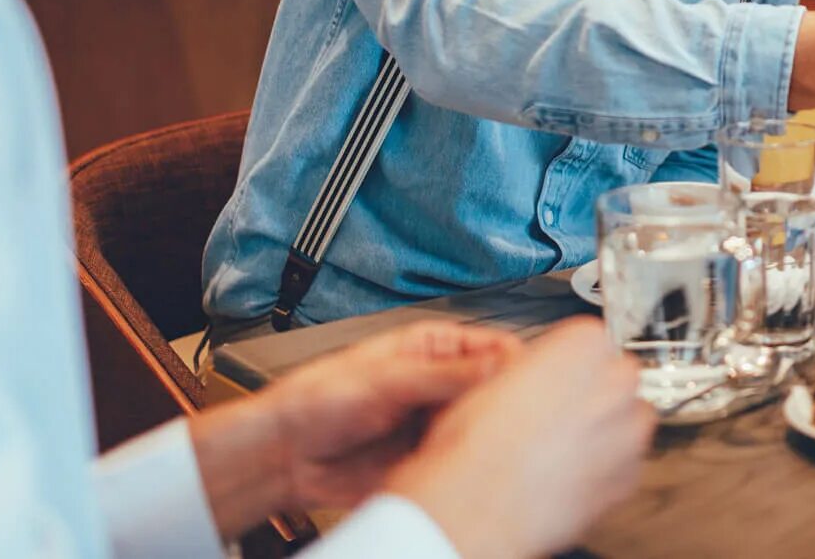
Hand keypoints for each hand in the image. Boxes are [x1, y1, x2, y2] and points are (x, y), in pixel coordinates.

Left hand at [190, 319, 521, 538]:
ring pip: (481, 427)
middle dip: (502, 405)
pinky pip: (460, 462)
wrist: (286, 456)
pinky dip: (466, 467)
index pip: (495, 347)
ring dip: (483, 438)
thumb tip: (498, 363)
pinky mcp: (427, 457)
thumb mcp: (387, 380)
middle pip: (493, 390)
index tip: (528, 384)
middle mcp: (439, 383)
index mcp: (433, 347)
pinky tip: (463, 468)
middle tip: (507, 421)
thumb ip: (445, 374)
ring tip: (481, 446)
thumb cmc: (319, 400)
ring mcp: (434, 420)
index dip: (516, 364)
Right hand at [384, 318, 654, 558]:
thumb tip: (537, 377)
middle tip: (557, 414)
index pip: (591, 339)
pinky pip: (626, 463)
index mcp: (584, 345)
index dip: (566, 362)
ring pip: (629, 419)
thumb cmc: (476, 448)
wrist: (476, 508)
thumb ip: (535, 368)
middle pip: (618, 376)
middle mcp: (616, 383)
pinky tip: (568, 475)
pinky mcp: (628, 477)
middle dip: (594, 393)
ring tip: (561, 448)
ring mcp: (628, 432)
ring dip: (605, 429)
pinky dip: (605, 468)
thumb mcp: (492, 380)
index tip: (553, 377)